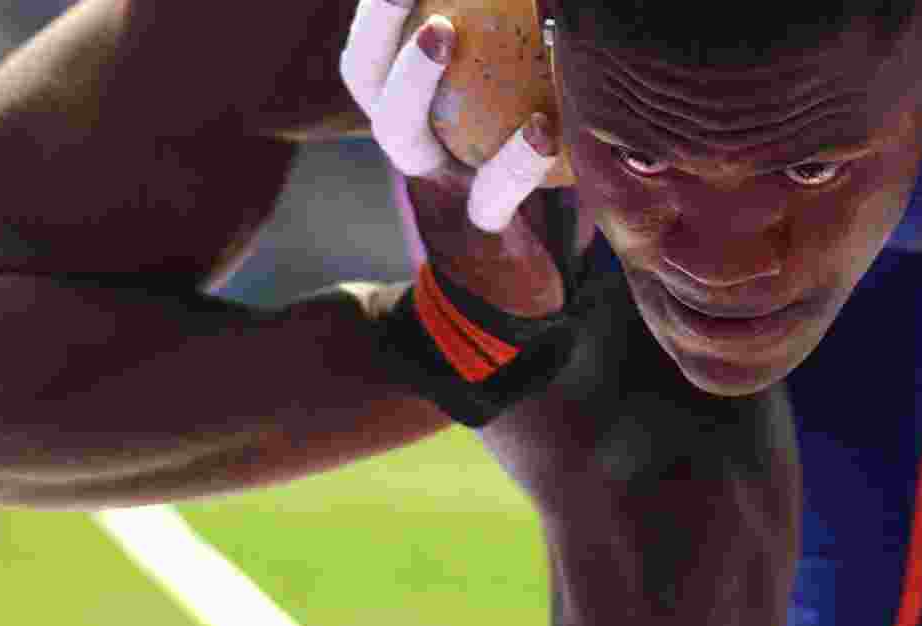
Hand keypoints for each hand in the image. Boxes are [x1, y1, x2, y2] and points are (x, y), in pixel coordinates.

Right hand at [340, 0, 564, 318]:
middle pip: (366, 79)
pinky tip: (543, 130)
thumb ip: (517, 81)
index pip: (375, 57)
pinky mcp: (479, 234)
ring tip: (439, 31)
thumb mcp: (515, 133)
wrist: (517, 301)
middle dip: (374, 24)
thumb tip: (555, 20)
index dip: (377, 17)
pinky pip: (490, 195)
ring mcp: (439, 192)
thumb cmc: (526, 199)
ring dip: (411, 81)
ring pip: (402, 134)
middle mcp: (415, 151)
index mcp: (419, 123)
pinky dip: (515, 163)